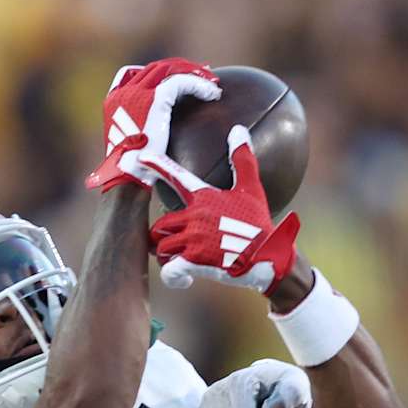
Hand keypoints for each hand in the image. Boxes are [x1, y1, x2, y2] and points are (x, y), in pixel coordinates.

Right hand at [85, 58, 220, 192]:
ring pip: (170, 70)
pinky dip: (199, 85)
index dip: (162, 71)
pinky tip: (214, 94)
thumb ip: (145, 132)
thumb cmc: (133, 174)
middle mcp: (124, 92)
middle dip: (182, 68)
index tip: (184, 76)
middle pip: (156, 68)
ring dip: (194, 73)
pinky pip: (181, 82)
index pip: (137, 73)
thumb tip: (161, 138)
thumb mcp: (136, 147)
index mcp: (114, 100)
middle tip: (205, 75)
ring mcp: (137, 93)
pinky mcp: (155, 99)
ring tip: (213, 84)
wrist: (127, 179)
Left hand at [143, 125, 300, 294]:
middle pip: (159, 224)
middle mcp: (194, 217)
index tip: (140, 157)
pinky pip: (169, 269)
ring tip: (177, 258)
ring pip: (161, 247)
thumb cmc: (258, 223)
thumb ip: (242, 159)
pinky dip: (172, 275)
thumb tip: (239, 129)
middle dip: (161, 234)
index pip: (175, 176)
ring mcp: (193, 241)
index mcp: (203, 198)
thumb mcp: (252, 189)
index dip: (156, 165)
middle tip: (171, 240)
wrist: (268, 256)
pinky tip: (183, 277)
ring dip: (166, 254)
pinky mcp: (195, 263)